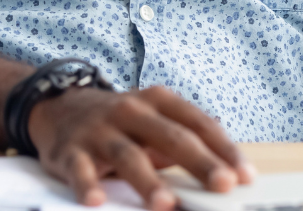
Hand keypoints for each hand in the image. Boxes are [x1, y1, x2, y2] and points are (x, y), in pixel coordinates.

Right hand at [27, 84, 256, 209]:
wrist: (57, 107)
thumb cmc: (119, 121)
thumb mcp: (154, 118)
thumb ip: (188, 136)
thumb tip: (233, 162)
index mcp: (157, 102)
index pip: (197, 124)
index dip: (223, 149)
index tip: (244, 174)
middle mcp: (130, 111)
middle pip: (170, 138)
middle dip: (199, 163)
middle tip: (222, 185)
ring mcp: (99, 130)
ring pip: (128, 155)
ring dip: (148, 181)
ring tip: (165, 204)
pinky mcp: (71, 150)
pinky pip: (79, 169)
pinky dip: (87, 185)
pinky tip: (96, 201)